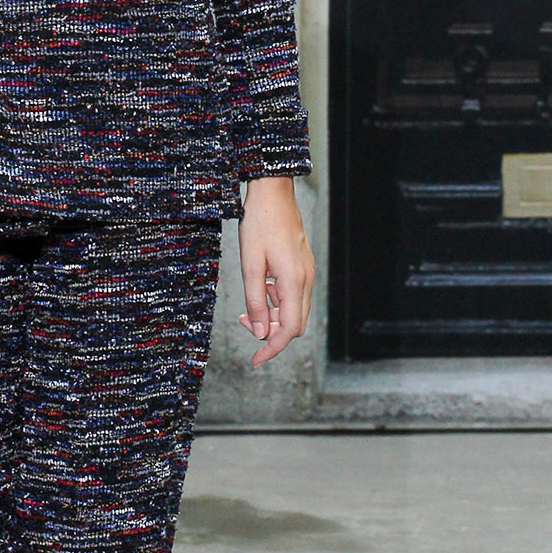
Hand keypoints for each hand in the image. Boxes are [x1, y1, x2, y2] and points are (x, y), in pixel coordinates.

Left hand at [236, 174, 314, 367]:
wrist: (273, 193)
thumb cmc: (259, 224)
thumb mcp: (250, 264)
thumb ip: (255, 301)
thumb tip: (261, 333)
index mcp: (294, 282)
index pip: (288, 330)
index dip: (272, 348)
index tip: (256, 359)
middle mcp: (306, 280)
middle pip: (294, 324)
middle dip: (270, 331)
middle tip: (244, 323)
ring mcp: (307, 272)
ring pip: (294, 310)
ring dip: (272, 315)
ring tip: (247, 307)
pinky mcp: (303, 266)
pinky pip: (293, 295)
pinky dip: (277, 301)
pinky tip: (260, 287)